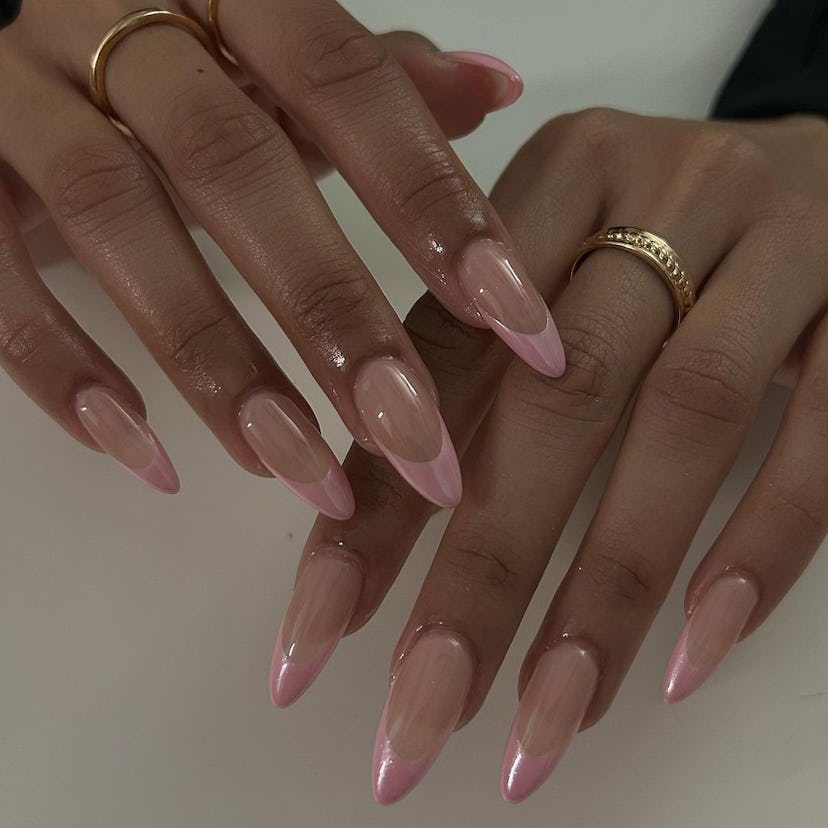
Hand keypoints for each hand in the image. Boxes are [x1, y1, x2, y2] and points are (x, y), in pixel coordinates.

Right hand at [0, 2, 563, 511]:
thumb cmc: (155, 41)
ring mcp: (16, 95)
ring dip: (218, 364)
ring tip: (304, 472)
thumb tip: (494, 90)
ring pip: (118, 221)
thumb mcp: (261, 43)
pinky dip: (61, 367)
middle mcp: (117, 28)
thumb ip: (371, 73)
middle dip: (336, 318)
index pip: (349, 86)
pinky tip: (145, 455)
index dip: (435, 203)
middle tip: (414, 440)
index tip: (516, 324)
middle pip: (240, 169)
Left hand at [274, 108, 827, 801]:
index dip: (381, 493)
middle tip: (422, 712)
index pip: (446, 349)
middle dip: (482, 572)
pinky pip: (821, 439)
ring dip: (605, 591)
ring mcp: (781, 246)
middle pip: (556, 397)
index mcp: (561, 175)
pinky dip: (755, 552)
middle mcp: (665, 196)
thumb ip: (474, 354)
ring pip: (683, 425)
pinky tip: (686, 657)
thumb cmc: (665, 230)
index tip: (321, 627)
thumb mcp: (561, 259)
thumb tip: (366, 518)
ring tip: (544, 723)